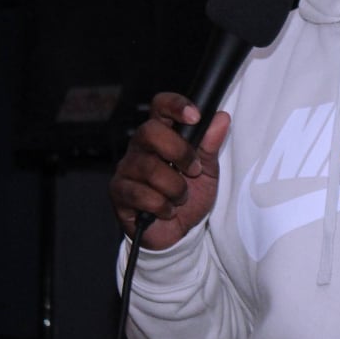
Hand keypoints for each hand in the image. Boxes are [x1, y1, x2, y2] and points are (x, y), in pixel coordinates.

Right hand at [109, 91, 229, 250]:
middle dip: (180, 152)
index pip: (160, 107)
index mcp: (161, 135)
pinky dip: (163, 206)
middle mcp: (139, 148)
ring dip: (176, 187)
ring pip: (150, 168)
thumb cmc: (189, 195)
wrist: (178, 233)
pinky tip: (167, 210)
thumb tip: (221, 118)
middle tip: (193, 170)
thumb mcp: (207, 171)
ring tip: (181, 197)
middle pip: (150, 131)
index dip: (175, 106)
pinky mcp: (118, 193)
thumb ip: (211, 145)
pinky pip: (141, 195)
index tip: (195, 116)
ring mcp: (126, 170)